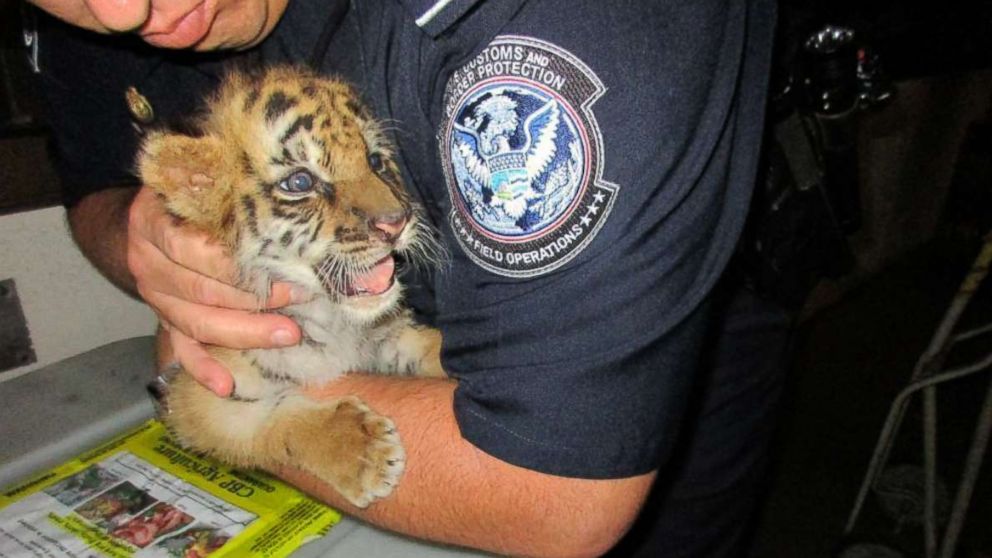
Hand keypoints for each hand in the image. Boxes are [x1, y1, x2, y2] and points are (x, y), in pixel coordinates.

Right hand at [127, 187, 302, 395]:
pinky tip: (226, 386)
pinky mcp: (164, 319)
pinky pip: (182, 349)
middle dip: (254, 301)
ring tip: (287, 334)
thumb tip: (286, 194)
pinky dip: (202, 369)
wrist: (152, 214)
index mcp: (152, 223)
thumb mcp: (200, 177)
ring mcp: (153, 296)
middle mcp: (147, 263)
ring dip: (244, 333)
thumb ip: (228, 187)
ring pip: (197, 323)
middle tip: (300, 302)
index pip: (194, 250)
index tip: (281, 268)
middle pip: (201, 292)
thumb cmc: (190, 191)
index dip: (238, 264)